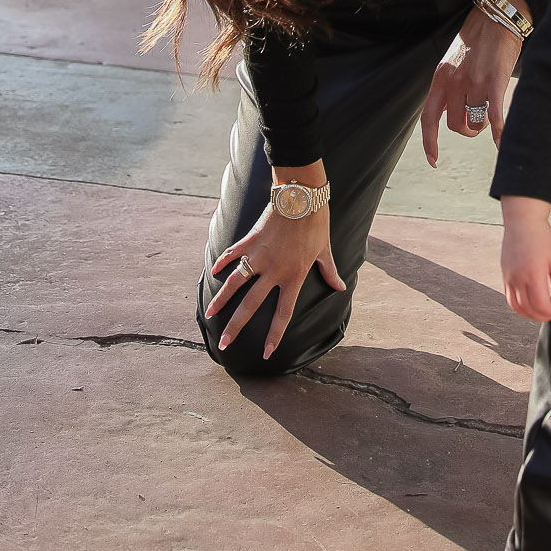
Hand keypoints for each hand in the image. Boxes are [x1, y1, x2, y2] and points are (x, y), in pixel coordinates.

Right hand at [206, 169, 344, 361]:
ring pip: (235, 283)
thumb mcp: (324, 250)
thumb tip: (340, 287)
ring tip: (210, 315)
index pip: (282, 313)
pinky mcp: (250, 241)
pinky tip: (213, 272)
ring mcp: (259, 256)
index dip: (274, 335)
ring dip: (221, 300)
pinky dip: (223, 262)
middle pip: (251, 305)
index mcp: (294, 276)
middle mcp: (274, 271)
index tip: (265, 353)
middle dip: (237, 327)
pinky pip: (233, 254)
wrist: (301, 197)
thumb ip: (329, 272)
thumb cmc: (316, 223)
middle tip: (225, 344)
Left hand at [419, 0, 529, 164]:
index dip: (429, 143)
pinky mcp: (495, 82)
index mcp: (440, 78)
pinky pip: (496, 116)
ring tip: (490, 113)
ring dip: (483, 124)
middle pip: (456, 126)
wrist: (496, 17)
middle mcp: (453, 83)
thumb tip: (451, 111)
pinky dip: (500, 133)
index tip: (434, 159)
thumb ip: (449, 86)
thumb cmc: (477, 38)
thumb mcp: (452, 61)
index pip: (428, 119)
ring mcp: (474, 83)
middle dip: (467, 129)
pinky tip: (503, 142)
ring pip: (476, 122)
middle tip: (477, 120)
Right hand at [500, 197, 550, 322]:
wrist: (522, 222)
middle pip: (528, 309)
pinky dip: (519, 306)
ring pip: (516, 307)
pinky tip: (529, 303)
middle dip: (542, 316)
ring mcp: (509, 278)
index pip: (540, 305)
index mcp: (533, 274)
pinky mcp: (504, 275)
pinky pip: (509, 298)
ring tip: (541, 310)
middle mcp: (518, 278)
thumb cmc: (540, 237)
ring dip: (529, 314)